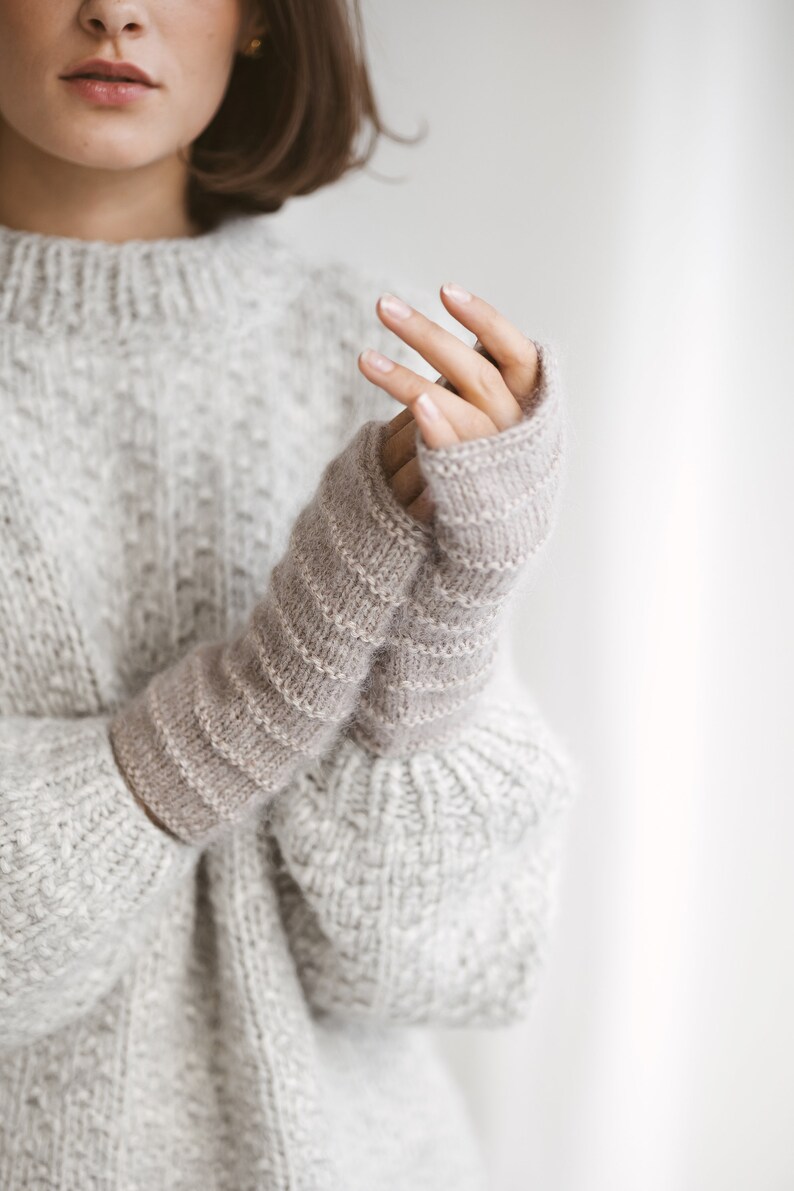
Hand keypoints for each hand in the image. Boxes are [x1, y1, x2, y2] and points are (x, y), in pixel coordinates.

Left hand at [358, 283, 539, 522]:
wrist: (494, 543)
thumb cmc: (489, 472)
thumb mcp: (494, 423)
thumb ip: (484, 385)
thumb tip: (469, 336)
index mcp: (529, 406)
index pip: (516, 352)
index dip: (485, 319)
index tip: (445, 289)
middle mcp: (517, 429)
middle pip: (474, 372)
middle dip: (426, 335)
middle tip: (382, 305)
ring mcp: (497, 459)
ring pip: (458, 407)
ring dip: (408, 378)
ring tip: (363, 358)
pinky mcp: (471, 486)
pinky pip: (456, 450)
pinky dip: (438, 425)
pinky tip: (416, 404)